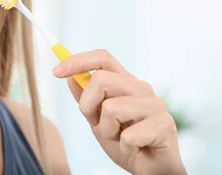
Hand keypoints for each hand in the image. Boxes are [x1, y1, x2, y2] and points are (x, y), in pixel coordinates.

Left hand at [53, 49, 186, 174]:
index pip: (103, 58)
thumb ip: (86, 99)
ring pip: (112, 108)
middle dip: (88, 105)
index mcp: (127, 83)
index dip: (78, 61)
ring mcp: (155, 105)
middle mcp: (143, 88)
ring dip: (107, 131)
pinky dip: (124, 147)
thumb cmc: (127, 144)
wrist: (151, 171)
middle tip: (98, 124)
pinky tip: (135, 149)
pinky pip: (127, 136)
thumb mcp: (98, 121)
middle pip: (101, 79)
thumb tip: (70, 76)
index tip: (57, 71)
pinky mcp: (164, 126)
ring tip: (121, 139)